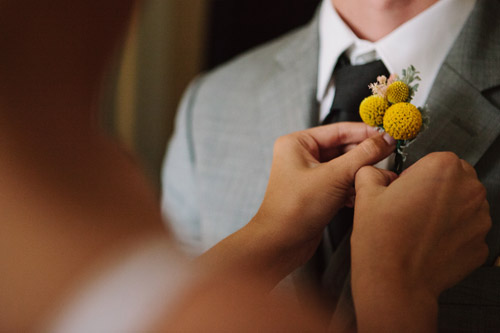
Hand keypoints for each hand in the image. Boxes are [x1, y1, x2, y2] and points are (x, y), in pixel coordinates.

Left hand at [250, 122, 394, 269]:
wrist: (281, 244)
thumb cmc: (293, 210)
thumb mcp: (334, 177)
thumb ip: (363, 155)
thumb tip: (385, 139)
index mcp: (297, 143)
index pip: (339, 129)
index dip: (366, 131)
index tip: (389, 133)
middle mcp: (301, 156)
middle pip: (343, 148)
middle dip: (365, 155)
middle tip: (390, 155)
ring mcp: (309, 175)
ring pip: (345, 167)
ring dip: (361, 173)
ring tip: (377, 177)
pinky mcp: (317, 193)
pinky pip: (342, 183)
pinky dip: (354, 188)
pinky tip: (363, 193)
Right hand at [351, 152, 490, 331]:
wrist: (395, 282)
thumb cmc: (382, 239)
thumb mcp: (366, 194)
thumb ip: (372, 172)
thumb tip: (375, 172)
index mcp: (442, 168)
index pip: (436, 159)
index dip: (417, 173)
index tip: (406, 187)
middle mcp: (468, 190)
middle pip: (455, 179)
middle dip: (436, 189)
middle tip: (410, 206)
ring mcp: (479, 219)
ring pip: (463, 204)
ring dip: (446, 210)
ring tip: (417, 226)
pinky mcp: (481, 244)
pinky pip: (467, 230)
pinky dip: (452, 234)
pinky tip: (428, 242)